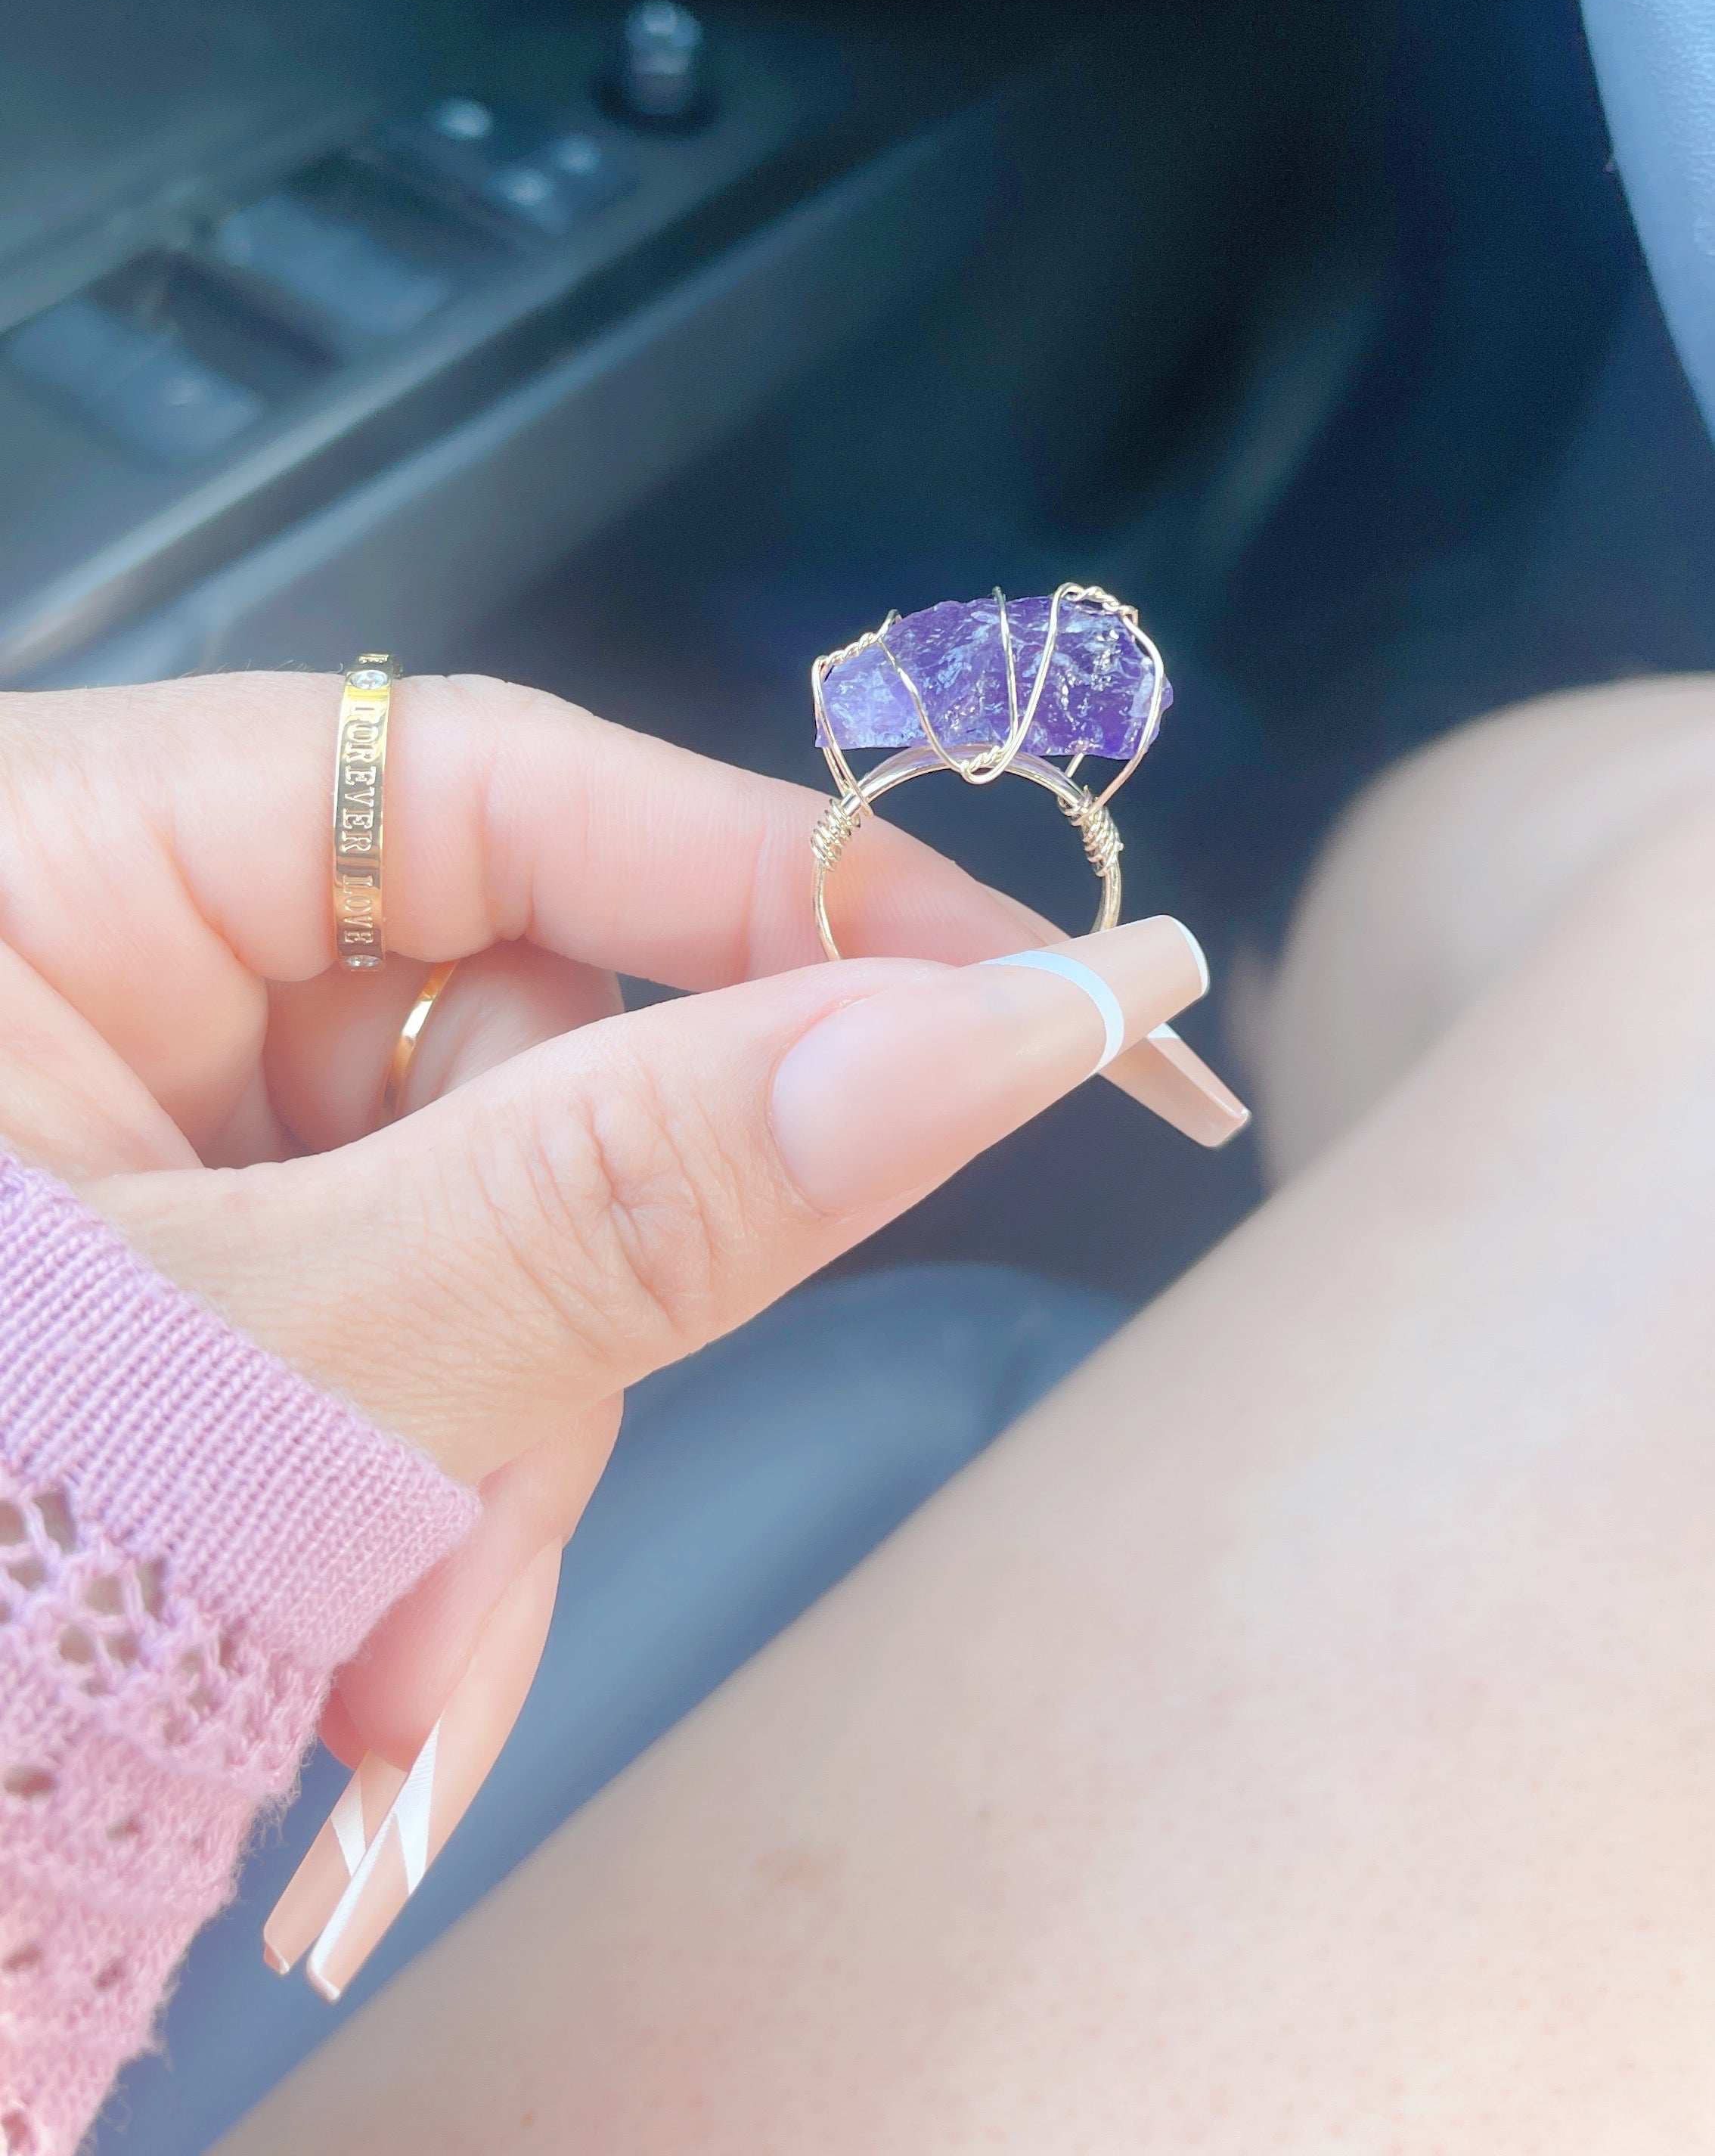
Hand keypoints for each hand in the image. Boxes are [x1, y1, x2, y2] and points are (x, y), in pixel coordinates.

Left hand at [0, 670, 1235, 1982]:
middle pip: (516, 1052)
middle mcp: (109, 964)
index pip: (508, 781)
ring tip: (368, 1697)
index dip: (793, 882)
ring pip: (483, 1238)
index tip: (1047, 988)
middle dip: (552, 1334)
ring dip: (476, 1484)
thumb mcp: (236, 1361)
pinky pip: (405, 1337)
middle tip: (476, 1570)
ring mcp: (149, 1131)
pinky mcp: (187, 1277)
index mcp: (56, 855)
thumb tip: (988, 1029)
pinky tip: (350, 1678)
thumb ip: (614, 1197)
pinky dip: (413, 1516)